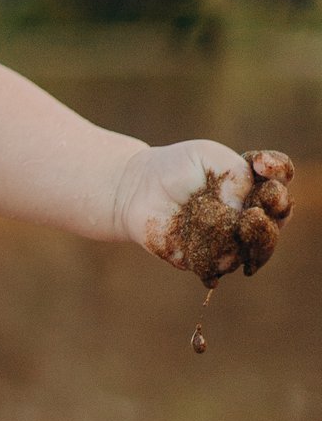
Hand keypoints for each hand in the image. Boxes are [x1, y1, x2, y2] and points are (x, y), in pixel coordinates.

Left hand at [113, 141, 294, 280]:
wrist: (139, 189)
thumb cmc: (177, 167)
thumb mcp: (208, 156)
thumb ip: (235, 176)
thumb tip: (244, 210)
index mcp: (254, 183)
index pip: (280, 177)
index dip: (279, 171)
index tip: (262, 163)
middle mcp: (251, 214)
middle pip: (279, 217)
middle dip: (277, 210)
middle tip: (262, 202)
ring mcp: (234, 240)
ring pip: (259, 247)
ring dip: (259, 237)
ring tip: (246, 223)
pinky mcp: (210, 259)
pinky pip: (224, 263)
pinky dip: (223, 257)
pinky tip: (219, 253)